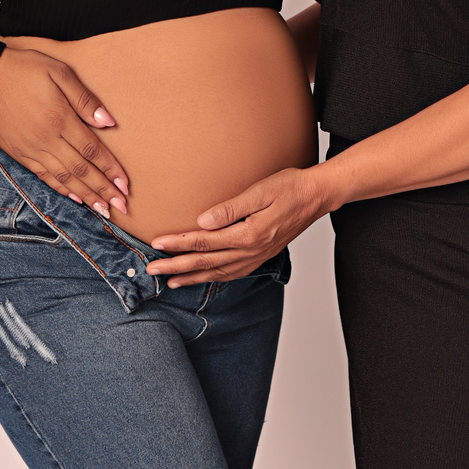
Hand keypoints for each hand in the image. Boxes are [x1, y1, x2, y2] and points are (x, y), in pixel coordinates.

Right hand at [0, 47, 129, 216]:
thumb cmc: (26, 69)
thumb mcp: (60, 72)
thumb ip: (84, 99)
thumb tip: (107, 123)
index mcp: (60, 119)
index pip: (92, 150)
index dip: (110, 169)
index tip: (125, 184)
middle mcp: (46, 139)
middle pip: (81, 170)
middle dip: (103, 190)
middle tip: (121, 205)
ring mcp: (32, 149)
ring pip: (64, 178)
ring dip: (86, 195)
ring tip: (103, 209)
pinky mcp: (20, 153)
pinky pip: (44, 176)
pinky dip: (61, 189)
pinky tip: (75, 198)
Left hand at [147, 166, 331, 286]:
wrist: (316, 196)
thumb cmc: (290, 187)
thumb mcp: (260, 191)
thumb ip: (230, 208)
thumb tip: (202, 220)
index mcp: (248, 234)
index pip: (204, 242)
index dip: (178, 244)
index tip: (157, 244)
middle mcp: (251, 251)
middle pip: (205, 262)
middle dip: (176, 267)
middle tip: (152, 271)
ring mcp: (257, 256)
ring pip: (217, 272)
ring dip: (192, 277)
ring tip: (171, 281)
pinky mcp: (261, 256)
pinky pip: (232, 273)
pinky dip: (213, 278)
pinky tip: (204, 277)